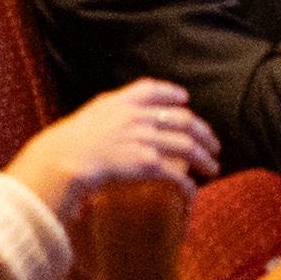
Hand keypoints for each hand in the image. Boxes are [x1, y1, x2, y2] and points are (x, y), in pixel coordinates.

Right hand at [3, 78, 215, 227]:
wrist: (65, 159)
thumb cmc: (70, 142)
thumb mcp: (90, 115)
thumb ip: (109, 112)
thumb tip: (118, 116)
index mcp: (121, 102)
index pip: (153, 89)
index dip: (172, 93)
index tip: (185, 99)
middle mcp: (137, 116)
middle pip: (182, 119)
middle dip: (204, 133)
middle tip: (215, 144)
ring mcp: (143, 138)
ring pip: (187, 145)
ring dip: (204, 158)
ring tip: (213, 168)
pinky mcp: (146, 162)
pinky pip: (175, 173)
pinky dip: (186, 183)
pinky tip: (191, 190)